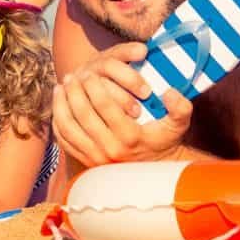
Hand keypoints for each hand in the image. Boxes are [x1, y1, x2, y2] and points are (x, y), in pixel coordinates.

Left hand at [52, 42, 193, 166]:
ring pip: (69, 127)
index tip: (88, 72)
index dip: (93, 85)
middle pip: (82, 114)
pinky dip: (58, 122)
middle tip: (71, 76)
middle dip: (74, 91)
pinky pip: (64, 141)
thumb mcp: (179, 124)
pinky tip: (58, 107)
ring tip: (60, 88)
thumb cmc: (164, 140)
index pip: (104, 105)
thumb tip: (168, 92)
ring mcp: (95, 158)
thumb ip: (180, 107)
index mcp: (130, 137)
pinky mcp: (86, 162)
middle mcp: (110, 149)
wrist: (155, 168)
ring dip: (61, 105)